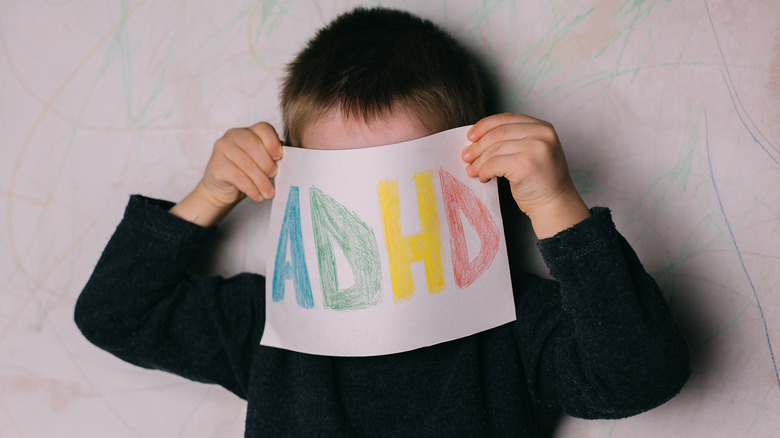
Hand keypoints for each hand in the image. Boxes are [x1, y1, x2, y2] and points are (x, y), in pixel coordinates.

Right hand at [170, 122, 282, 225]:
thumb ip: (272, 156)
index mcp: (248, 131)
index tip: (280, 157)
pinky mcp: (215, 164)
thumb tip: (288, 158)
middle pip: (252, 144)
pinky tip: (258, 196)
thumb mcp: (262, 162)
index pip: (263, 128)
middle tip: (274, 176)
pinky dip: (250, 188)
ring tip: (269, 193)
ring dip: (260, 180)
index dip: (273, 142)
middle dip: (266, 162)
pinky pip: (236, 176)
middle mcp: (233, 135)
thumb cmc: (247, 172)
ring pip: (245, 163)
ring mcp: (222, 148)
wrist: (223, 188)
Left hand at [461, 113, 589, 237]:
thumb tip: (477, 139)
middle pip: (497, 133)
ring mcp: (535, 148)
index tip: (471, 136)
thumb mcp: (532, 151)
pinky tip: (484, 178)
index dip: (485, 126)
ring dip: (478, 162)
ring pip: (494, 149)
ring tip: (472, 170)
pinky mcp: (525, 165)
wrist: (555, 205)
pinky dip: (484, 171)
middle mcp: (541, 134)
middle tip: (466, 156)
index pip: (506, 119)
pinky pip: (494, 164)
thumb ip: (513, 140)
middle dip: (477, 146)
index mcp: (543, 127)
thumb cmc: (541, 181)